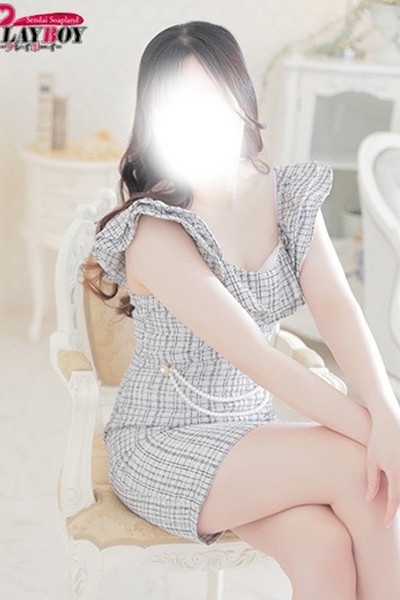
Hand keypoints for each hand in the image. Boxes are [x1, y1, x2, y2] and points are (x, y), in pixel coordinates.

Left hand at [366, 411, 399, 528]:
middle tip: (389, 520)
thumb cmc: (377, 439)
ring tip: (391, 505)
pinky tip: (396, 491)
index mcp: (395, 473)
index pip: (394, 501)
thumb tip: (370, 499)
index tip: (386, 525)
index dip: (390, 515)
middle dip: (397, 507)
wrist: (389, 419)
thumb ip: (372, 481)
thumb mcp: (371, 460)